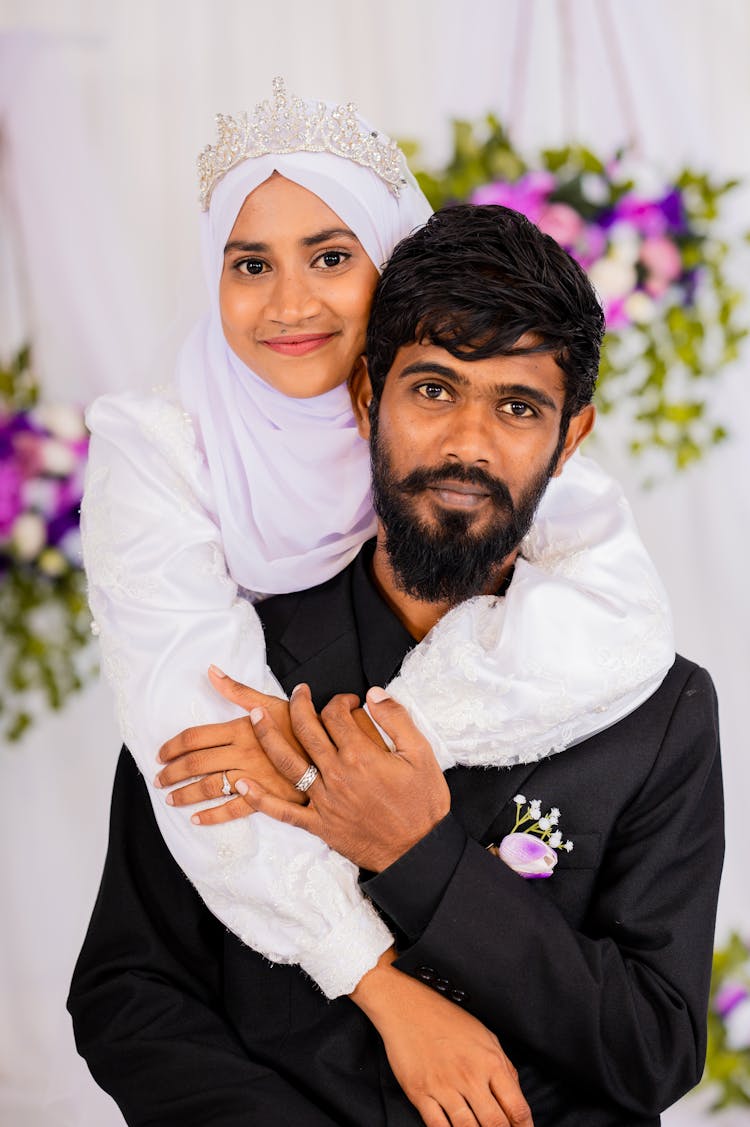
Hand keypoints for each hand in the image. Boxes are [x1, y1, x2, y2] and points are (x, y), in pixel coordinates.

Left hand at [154, 670, 306, 825]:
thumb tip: (211, 670)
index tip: (161, 754)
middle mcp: (244, 753)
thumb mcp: (271, 702)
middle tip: (158, 779)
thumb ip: (237, 690)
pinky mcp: (267, 798)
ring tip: (170, 799)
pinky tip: (196, 818)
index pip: (195, 737)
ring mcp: (254, 777)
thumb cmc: (302, 726)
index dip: (173, 746)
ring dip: (185, 794)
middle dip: (172, 773)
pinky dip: (212, 816)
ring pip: (209, 787)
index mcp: (242, 728)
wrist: (334, 750)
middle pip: (196, 763)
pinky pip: (233, 810)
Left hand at [235, 684, 450, 870]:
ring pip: (287, 763)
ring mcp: (324, 800)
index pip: (336, 715)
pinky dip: (259, 799)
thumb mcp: (421, 754)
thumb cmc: (423, 803)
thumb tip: (373, 692)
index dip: (339, 700)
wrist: (418, 851)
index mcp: (361, 755)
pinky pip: (283, 811)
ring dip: (267, 736)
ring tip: (253, 716)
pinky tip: (241, 784)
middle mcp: (337, 774)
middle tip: (298, 691)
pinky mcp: (319, 825)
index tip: (347, 701)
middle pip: (307, 731)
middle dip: (299, 705)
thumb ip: (396, 719)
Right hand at [352, 951, 532, 1126]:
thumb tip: (516, 1096)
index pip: (517, 1108)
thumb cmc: (447, 1019)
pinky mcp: (420, 1092)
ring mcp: (444, 1086)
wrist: (407, 1006)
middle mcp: (469, 1076)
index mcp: (490, 1061)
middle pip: (495, 1124)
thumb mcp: (485, 1036)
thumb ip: (504, 1067)